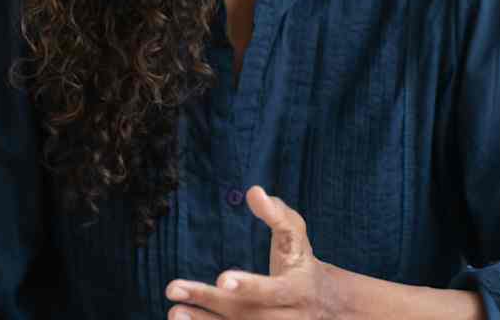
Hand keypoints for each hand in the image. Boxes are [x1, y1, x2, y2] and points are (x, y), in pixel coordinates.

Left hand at [165, 186, 341, 318]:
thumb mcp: (296, 237)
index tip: (221, 278)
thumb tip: (254, 191)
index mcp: (299, 289)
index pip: (273, 291)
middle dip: (211, 303)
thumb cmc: (301, 262)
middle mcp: (288, 318)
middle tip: (174, 289)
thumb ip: (278, 214)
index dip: (249, 285)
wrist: (326, 305)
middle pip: (248, 314)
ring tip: (174, 311)